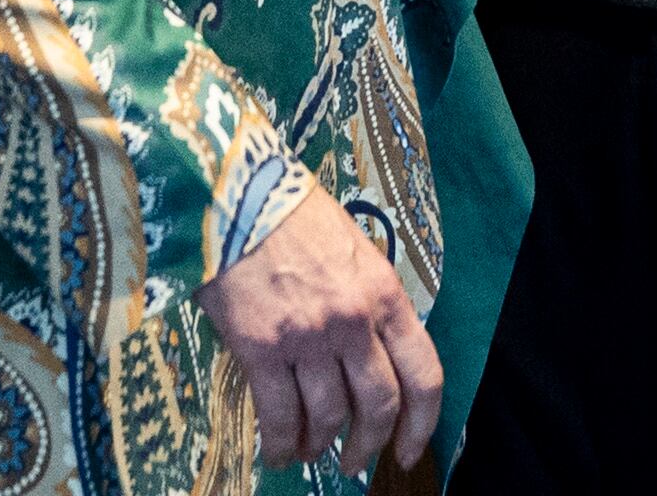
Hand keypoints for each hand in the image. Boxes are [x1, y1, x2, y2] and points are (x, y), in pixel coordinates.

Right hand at [195, 191, 442, 475]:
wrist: (233, 194)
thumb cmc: (292, 214)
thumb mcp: (353, 249)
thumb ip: (370, 300)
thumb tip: (372, 354)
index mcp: (384, 293)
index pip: (423, 374)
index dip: (422, 424)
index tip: (409, 450)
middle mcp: (353, 320)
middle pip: (378, 405)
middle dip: (370, 444)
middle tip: (356, 462)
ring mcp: (308, 337)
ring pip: (328, 416)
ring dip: (321, 444)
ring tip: (310, 452)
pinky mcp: (261, 348)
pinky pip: (279, 415)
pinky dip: (282, 444)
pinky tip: (279, 453)